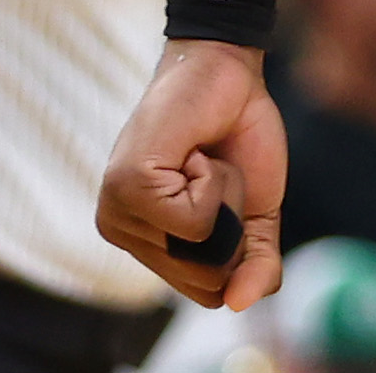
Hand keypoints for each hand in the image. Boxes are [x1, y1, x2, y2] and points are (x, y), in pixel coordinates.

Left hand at [95, 40, 286, 310]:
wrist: (229, 71)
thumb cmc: (238, 136)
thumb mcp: (258, 211)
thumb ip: (256, 262)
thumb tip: (243, 305)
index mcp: (146, 244)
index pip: (207, 293)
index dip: (240, 248)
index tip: (228, 195)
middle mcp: (121, 233)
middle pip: (204, 277)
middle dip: (234, 223)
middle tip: (215, 172)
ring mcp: (118, 211)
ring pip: (199, 248)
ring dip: (224, 196)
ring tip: (202, 159)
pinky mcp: (127, 187)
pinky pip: (193, 218)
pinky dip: (214, 180)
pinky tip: (193, 151)